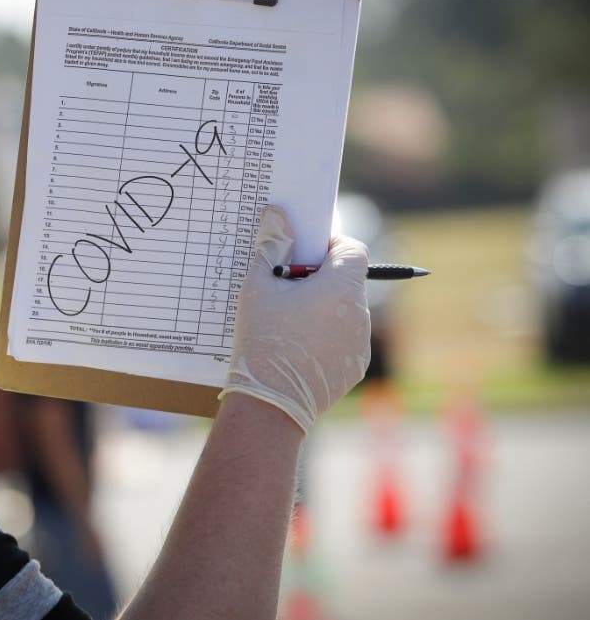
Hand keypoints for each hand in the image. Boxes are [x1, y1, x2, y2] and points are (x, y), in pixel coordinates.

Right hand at [221, 206, 370, 431]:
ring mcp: (360, 342)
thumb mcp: (259, 288)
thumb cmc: (262, 341)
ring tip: (288, 321)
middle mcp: (360, 313)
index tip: (305, 252)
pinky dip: (327, 336)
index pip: (353, 249)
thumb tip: (278, 215)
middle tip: (287, 286)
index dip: (331, 244)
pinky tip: (297, 347)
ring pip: (346, 310)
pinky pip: (345, 338)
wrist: (270, 404)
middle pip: (348, 280)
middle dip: (321, 277)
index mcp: (341, 288)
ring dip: (324, 307)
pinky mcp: (355, 366)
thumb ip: (272, 247)